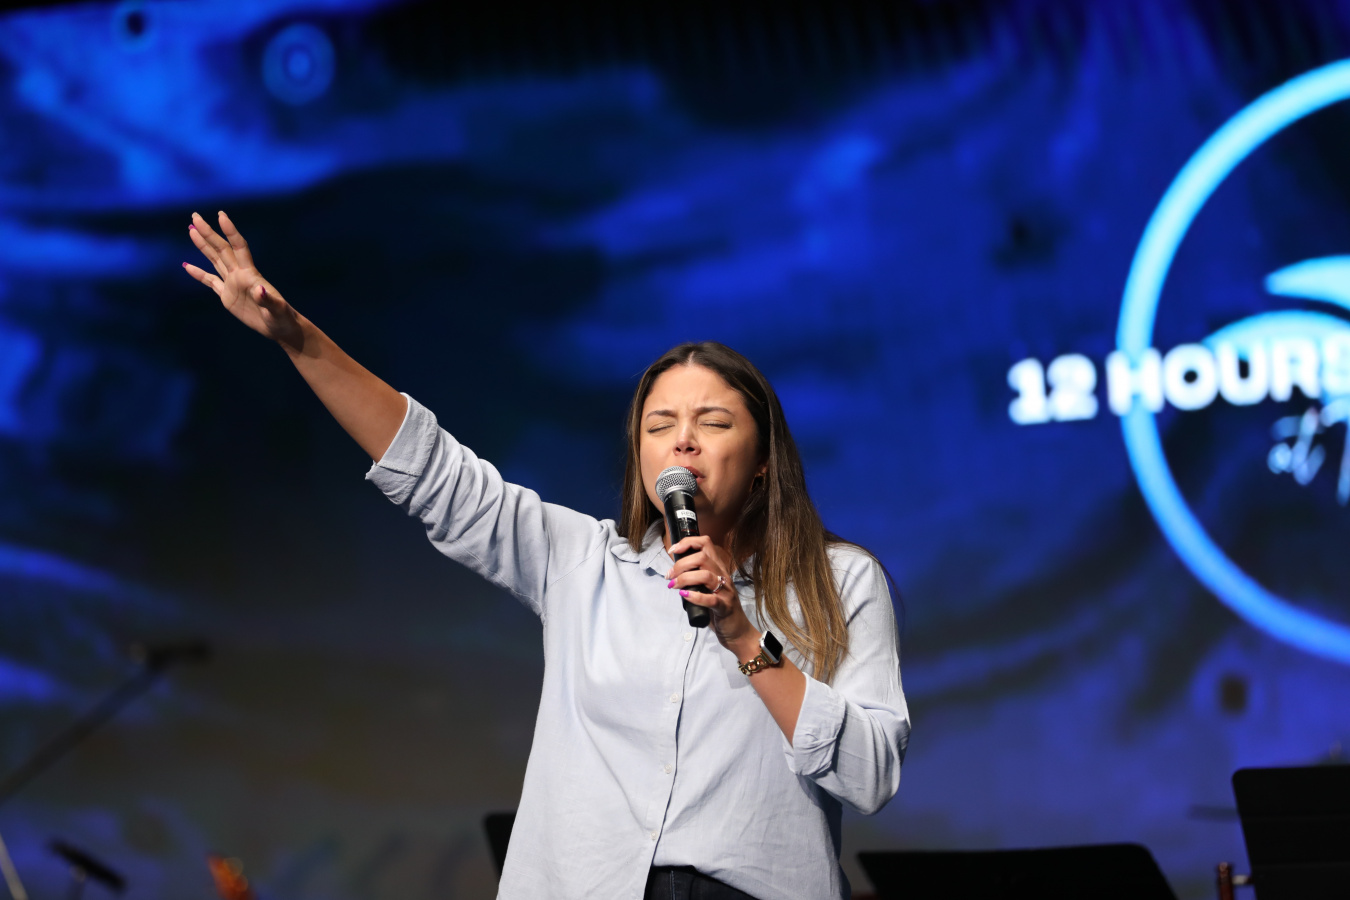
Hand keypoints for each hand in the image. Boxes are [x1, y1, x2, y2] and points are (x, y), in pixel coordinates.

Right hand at [183, 211, 301, 347]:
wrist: (280, 328)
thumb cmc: (282, 317)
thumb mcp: (276, 309)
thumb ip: (267, 299)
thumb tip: (258, 289)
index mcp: (250, 274)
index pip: (239, 247)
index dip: (230, 232)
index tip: (221, 215)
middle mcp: (240, 275)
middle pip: (221, 249)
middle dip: (208, 232)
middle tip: (195, 216)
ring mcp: (233, 284)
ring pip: (215, 260)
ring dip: (203, 245)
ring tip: (191, 230)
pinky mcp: (227, 296)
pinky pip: (210, 281)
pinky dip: (198, 274)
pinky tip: (186, 265)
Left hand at [666, 536, 755, 653]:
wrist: (737, 631)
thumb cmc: (719, 609)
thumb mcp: (708, 589)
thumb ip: (695, 580)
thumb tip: (674, 575)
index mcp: (718, 569)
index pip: (706, 544)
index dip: (687, 542)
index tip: (672, 550)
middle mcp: (723, 576)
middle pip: (702, 558)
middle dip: (681, 564)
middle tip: (670, 576)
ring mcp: (725, 591)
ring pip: (706, 575)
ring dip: (685, 578)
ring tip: (673, 585)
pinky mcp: (725, 607)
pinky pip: (711, 599)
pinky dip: (695, 596)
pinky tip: (685, 596)